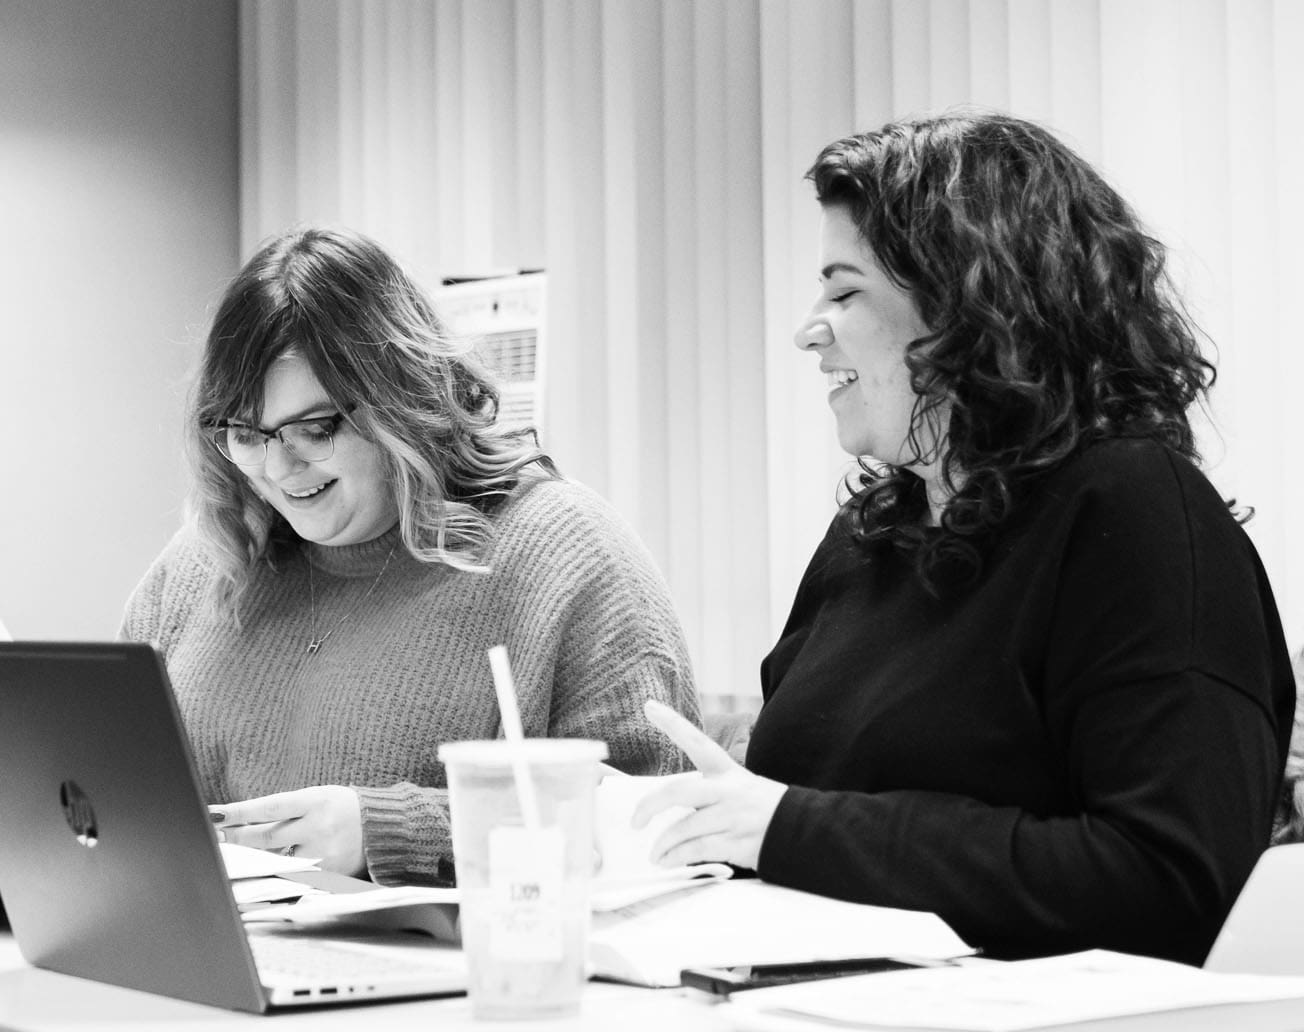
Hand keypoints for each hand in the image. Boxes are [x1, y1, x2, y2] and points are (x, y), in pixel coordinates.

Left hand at [212, 786, 364, 876]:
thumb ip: (286, 809)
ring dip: (250, 857)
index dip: (239, 812)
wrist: (382, 826)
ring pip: (275, 858)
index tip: (214, 815)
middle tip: (215, 836)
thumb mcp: (317, 797)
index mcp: (315, 801)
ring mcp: (322, 852)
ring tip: (230, 854)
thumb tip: (244, 821)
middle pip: (265, 836)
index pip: (268, 807)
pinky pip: (293, 873)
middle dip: (236, 837)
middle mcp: (318, 826)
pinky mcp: (327, 872)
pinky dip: (275, 870)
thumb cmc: (343, 807)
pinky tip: (260, 870)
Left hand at [631, 699, 787, 871]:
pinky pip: (696, 850)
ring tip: (654, 853)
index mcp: (727, 771)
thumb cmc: (762, 808)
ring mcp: (731, 816)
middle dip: (651, 806)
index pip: (696, 742)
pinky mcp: (735, 842)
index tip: (649, 706)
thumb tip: (667, 805)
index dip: (672, 723)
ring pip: (685, 828)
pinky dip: (676, 858)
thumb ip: (707, 791)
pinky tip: (667, 861)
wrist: (800, 830)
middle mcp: (727, 791)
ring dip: (663, 844)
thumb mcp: (739, 786)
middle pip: (680, 792)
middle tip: (635, 821)